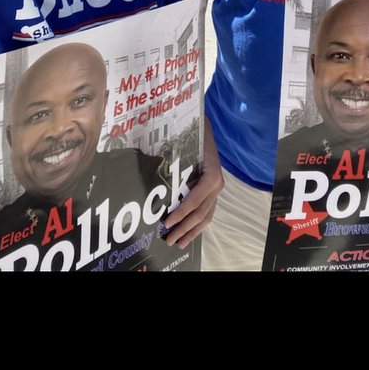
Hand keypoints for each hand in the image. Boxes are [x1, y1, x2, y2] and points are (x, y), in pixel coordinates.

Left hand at [163, 117, 223, 248]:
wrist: (205, 126)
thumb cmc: (191, 136)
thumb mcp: (182, 149)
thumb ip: (173, 166)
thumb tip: (151, 181)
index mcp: (211, 176)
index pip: (194, 200)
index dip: (181, 213)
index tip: (167, 222)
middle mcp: (217, 185)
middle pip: (201, 213)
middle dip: (184, 228)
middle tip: (169, 240)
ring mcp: (217, 189)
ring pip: (206, 216)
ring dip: (192, 231)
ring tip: (179, 243)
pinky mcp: (213, 190)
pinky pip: (208, 211)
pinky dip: (198, 224)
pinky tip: (189, 234)